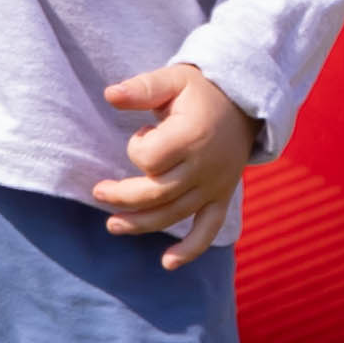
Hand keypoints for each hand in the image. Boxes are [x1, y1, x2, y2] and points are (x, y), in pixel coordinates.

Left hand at [94, 64, 258, 267]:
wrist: (245, 103)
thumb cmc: (202, 90)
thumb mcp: (174, 79)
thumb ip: (142, 88)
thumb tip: (109, 94)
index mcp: (192, 136)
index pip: (150, 158)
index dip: (136, 148)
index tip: (142, 133)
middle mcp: (204, 166)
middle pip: (156, 193)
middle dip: (122, 196)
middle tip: (98, 192)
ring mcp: (215, 186)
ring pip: (173, 215)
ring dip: (140, 224)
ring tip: (112, 225)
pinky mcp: (221, 197)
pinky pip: (208, 229)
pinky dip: (190, 250)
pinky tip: (167, 264)